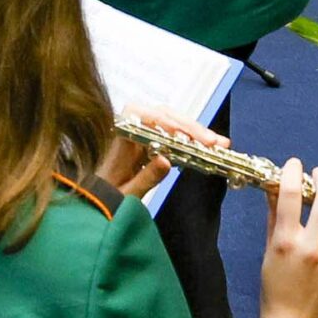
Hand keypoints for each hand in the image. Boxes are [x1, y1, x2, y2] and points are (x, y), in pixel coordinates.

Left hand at [102, 107, 230, 199]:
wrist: (99, 203)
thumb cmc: (107, 198)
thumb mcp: (127, 194)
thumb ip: (146, 178)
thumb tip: (166, 159)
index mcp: (118, 139)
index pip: (137, 114)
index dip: (160, 119)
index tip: (181, 133)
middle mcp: (130, 130)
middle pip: (161, 116)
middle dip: (188, 127)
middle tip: (212, 141)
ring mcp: (143, 134)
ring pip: (171, 123)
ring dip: (195, 131)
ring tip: (218, 143)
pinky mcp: (153, 142)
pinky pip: (173, 135)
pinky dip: (191, 140)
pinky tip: (208, 146)